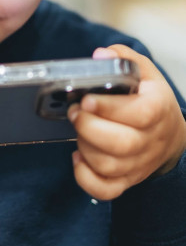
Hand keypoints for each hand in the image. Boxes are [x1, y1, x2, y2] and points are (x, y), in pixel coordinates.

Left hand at [68, 44, 185, 200]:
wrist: (170, 136)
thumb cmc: (150, 100)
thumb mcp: (144, 72)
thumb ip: (123, 59)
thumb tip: (101, 55)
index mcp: (158, 109)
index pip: (139, 114)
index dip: (109, 108)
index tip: (86, 99)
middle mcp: (151, 140)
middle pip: (121, 144)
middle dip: (88, 127)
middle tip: (75, 113)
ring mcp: (139, 164)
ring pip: (109, 166)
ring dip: (85, 147)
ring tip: (78, 130)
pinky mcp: (127, 180)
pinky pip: (105, 190)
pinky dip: (85, 178)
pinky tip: (78, 158)